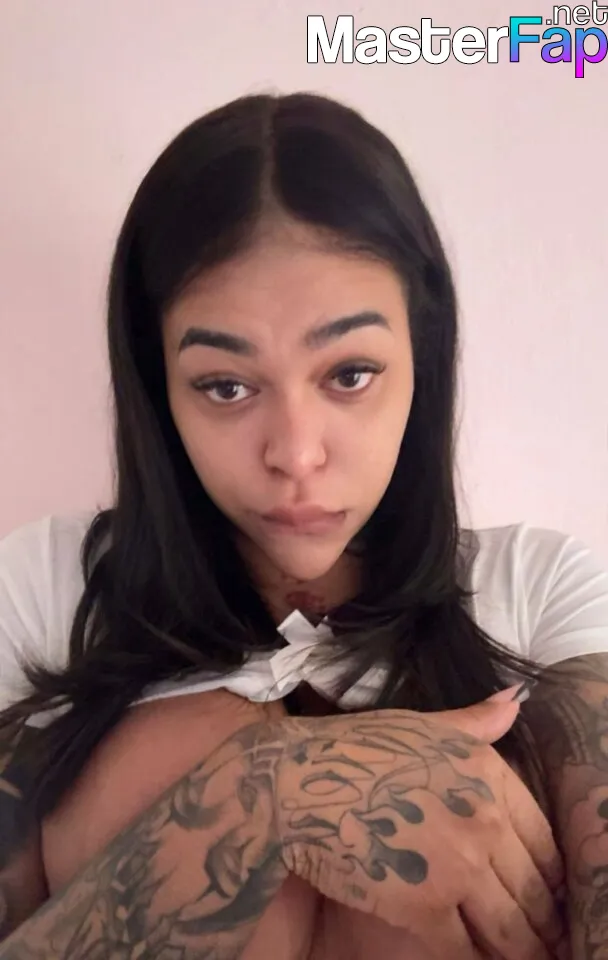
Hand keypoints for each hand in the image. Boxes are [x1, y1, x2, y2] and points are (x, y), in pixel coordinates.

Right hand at [274, 692, 565, 959]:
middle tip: (546, 938)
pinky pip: (466, 949)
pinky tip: (476, 959)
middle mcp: (484, 822)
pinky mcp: (426, 909)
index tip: (552, 896)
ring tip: (523, 954)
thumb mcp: (424, 724)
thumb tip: (515, 701)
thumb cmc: (357, 747)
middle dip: (543, 922)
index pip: (545, 843)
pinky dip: (475, 959)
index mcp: (489, 776)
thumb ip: (475, 722)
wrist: (301, 783)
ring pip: (510, 928)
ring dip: (520, 948)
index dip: (552, 878)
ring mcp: (459, 868)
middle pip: (534, 892)